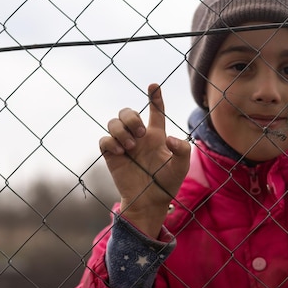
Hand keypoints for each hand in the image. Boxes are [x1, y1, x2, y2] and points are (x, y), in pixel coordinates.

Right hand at [99, 83, 190, 236]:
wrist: (150, 201)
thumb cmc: (167, 184)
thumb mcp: (181, 166)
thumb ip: (182, 149)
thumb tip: (168, 138)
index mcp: (156, 136)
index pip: (155, 112)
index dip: (155, 97)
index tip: (153, 85)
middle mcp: (138, 137)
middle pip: (128, 112)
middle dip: (131, 117)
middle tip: (140, 133)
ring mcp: (124, 145)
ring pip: (113, 122)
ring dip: (121, 130)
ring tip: (131, 147)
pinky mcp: (112, 156)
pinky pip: (104, 139)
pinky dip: (111, 142)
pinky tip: (121, 152)